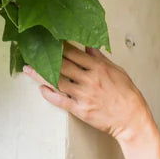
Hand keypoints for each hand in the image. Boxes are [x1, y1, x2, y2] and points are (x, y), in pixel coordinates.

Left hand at [23, 43, 151, 141]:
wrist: (132, 119)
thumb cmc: (128, 95)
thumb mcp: (117, 71)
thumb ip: (101, 59)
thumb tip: (89, 46)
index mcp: (99, 68)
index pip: (74, 53)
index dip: (59, 46)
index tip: (49, 39)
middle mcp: (89, 80)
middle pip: (62, 65)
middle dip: (46, 56)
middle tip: (33, 50)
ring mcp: (83, 95)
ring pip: (57, 81)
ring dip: (40, 74)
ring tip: (28, 68)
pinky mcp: (80, 110)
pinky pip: (60, 100)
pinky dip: (49, 94)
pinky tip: (40, 88)